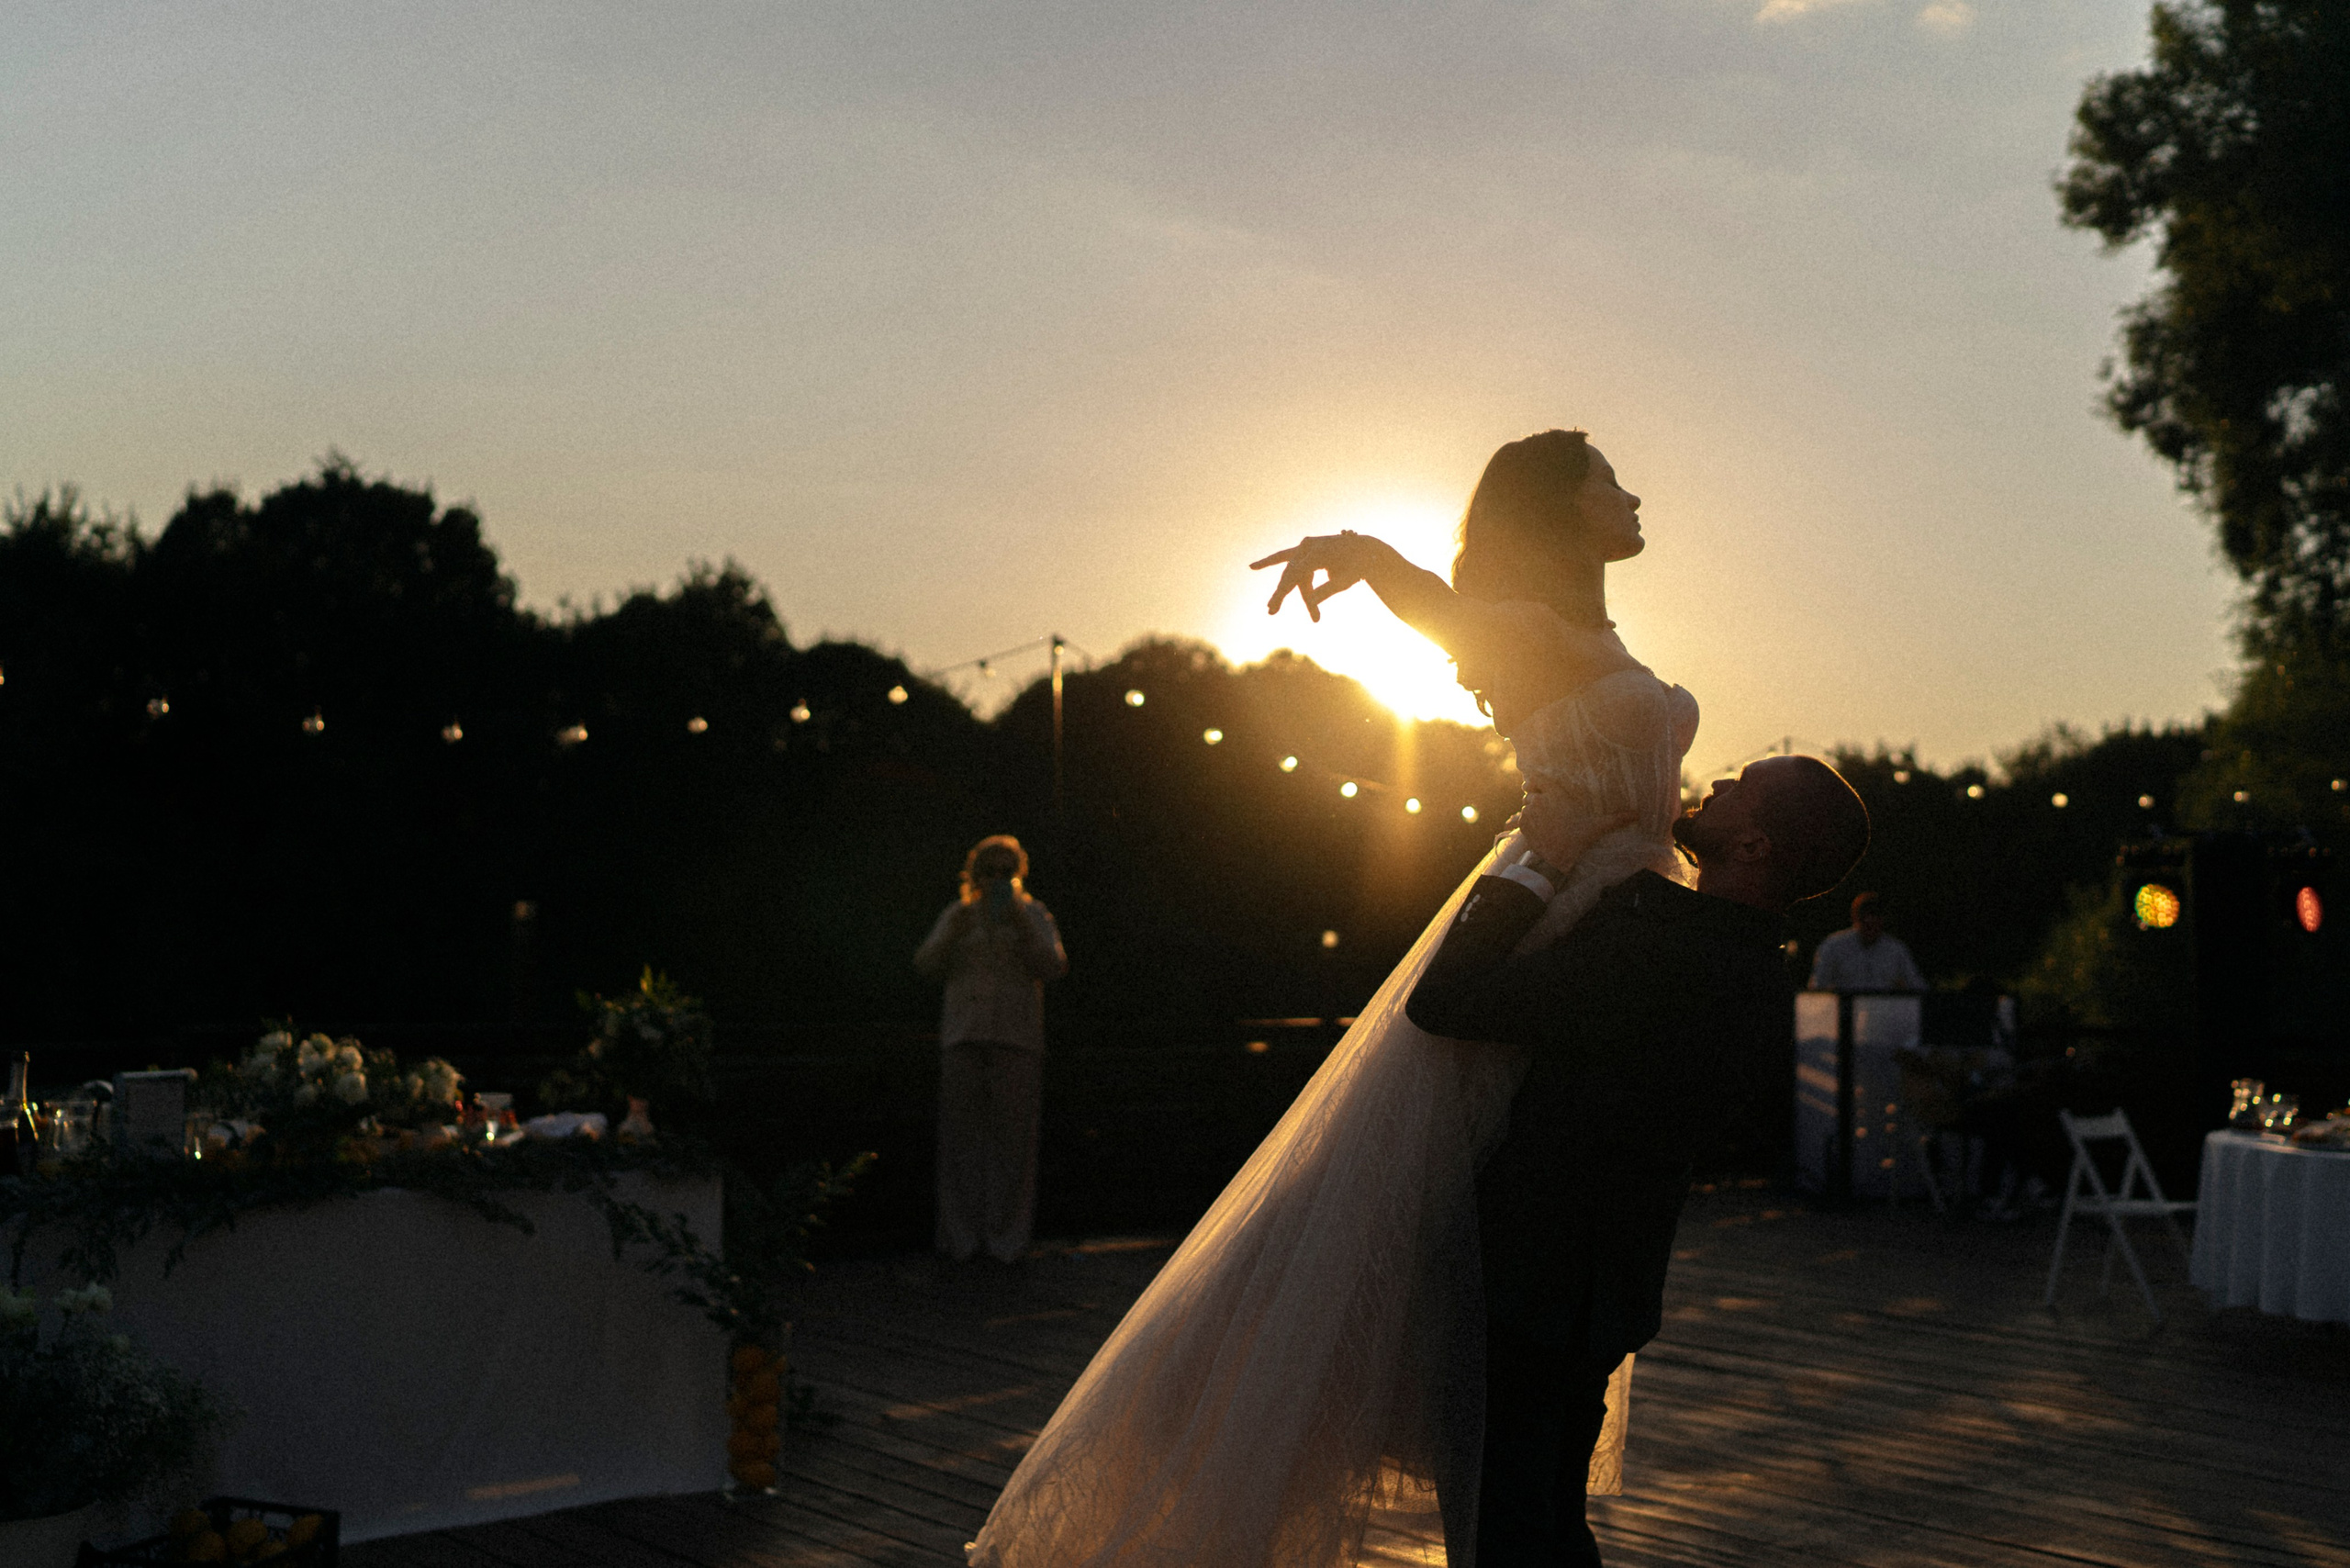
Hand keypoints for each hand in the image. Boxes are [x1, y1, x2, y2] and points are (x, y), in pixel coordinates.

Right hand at [1249, 532, 1382, 621]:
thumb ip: (1328, 590)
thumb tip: (1311, 603)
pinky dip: (1270, 562)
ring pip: (1290, 571)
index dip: (1283, 592)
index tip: (1273, 607)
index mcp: (1319, 552)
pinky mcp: (1304, 550)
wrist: (1364, 549)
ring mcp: (1305, 546)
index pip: (1295, 574)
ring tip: (1272, 608)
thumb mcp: (1347, 580)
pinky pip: (1285, 558)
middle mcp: (1308, 546)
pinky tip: (1253, 567)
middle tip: (1271, 612)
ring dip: (1287, 591)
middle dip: (1281, 594)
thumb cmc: (1358, 566)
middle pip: (1290, 573)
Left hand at [1521, 781, 1634, 872]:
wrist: (1555, 860)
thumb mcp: (1596, 828)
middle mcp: (1539, 799)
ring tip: (1543, 819)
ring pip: (1526, 804)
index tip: (1538, 784)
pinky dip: (1526, 821)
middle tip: (1546, 807)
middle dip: (1536, 797)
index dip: (1536, 780)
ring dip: (1531, 809)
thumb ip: (1615, 819)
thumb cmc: (1576, 840)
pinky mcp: (1522, 823)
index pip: (1537, 778)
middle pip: (1531, 792)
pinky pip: (1521, 818)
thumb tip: (1637, 814)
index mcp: (1555, 795)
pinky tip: (1535, 828)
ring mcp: (1528, 811)